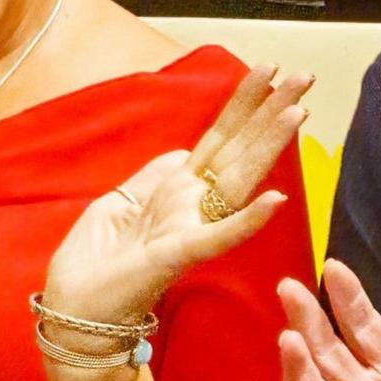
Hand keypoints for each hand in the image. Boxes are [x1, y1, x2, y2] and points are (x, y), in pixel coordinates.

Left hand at [39, 64, 307, 328]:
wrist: (75, 310)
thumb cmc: (95, 262)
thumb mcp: (119, 201)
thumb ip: (154, 176)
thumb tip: (183, 151)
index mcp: (176, 190)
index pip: (220, 138)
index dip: (243, 104)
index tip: (270, 69)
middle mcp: (191, 204)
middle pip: (238, 148)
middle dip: (270, 110)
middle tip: (305, 76)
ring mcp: (189, 228)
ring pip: (238, 180)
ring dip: (268, 145)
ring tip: (297, 112)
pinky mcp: (177, 255)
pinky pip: (218, 236)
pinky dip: (246, 219)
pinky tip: (275, 200)